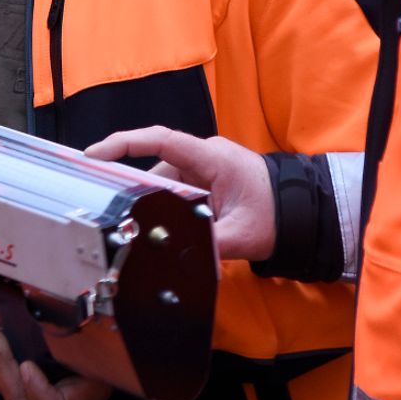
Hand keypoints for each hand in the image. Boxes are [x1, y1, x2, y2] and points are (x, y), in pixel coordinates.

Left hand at [0, 325, 111, 399]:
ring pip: (8, 392)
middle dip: (3, 368)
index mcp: (84, 393)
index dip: (39, 392)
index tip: (28, 366)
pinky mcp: (26, 386)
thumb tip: (82, 299)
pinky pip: (1, 384)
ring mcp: (41, 397)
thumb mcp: (108, 336)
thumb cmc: (113, 339)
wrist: (112, 347)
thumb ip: (93, 329)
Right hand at [85, 127, 275, 261]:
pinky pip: (179, 190)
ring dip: (159, 206)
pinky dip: (171, 209)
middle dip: (138, 192)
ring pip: (166, 183)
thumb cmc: (280, 215)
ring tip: (154, 232)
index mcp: (213, 158)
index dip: (124, 144)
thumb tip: (179, 259)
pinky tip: (171, 230)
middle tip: (118, 214)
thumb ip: (206, 246)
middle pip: (157, 168)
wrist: (306, 212)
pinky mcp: (208, 181)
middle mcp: (206, 156)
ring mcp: (206, 168)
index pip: (161, 140)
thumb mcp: (241, 236)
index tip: (95, 154)